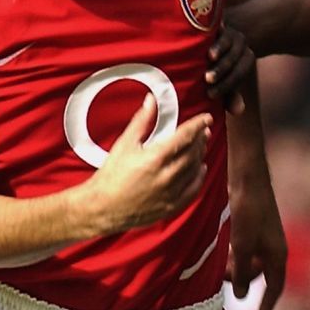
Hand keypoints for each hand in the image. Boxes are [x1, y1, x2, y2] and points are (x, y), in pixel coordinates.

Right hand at [78, 96, 210, 233]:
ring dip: (200, 155)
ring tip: (201, 145)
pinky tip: (200, 169)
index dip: (198, 125)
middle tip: (203, 130)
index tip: (206, 118)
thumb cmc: (111, 176)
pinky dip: (199, 177)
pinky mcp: (172, 206)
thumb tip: (151, 101)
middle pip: (193, 152)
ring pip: (195, 170)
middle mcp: (167, 176)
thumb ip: (141, 121)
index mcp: (156, 158)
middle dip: (200, 138)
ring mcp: (171, 193)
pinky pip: (193, 190)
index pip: (185, 136)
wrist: (103, 207)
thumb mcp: (125, 143)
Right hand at [207, 25, 253, 112]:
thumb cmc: (219, 67)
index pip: (240, 73)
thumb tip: (239, 111)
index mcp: (246, 60)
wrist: (214, 38)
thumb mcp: (225, 82)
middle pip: (235, 57)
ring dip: (220, 49)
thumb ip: (231, 96)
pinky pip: (216, 26)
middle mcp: (241, 44)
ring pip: (228, 40)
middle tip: (208, 79)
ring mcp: (230, 31)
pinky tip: (200, 37)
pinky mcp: (218, 21)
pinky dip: (210, 32)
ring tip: (210, 57)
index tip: (211, 94)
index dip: (227, 85)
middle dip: (222, 69)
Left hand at [227, 159, 286, 309]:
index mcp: (277, 254)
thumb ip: (241, 271)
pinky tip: (223, 251)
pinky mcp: (256, 227)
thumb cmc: (248, 210)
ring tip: (220, 266)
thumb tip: (241, 294)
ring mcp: (266, 237)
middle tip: (223, 279)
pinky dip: (236, 255)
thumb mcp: (241, 245)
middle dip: (244, 280)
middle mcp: (275, 247)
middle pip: (261, 275)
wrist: (248, 177)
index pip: (275, 287)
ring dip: (238, 267)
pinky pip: (247, 250)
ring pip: (252, 262)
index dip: (268, 304)